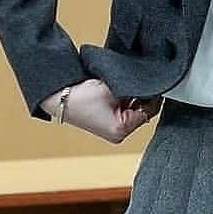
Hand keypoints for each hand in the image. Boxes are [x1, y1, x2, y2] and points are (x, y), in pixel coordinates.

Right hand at [44, 79, 162, 144]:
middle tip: (141, 79)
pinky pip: (124, 109)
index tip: (155, 80)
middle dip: (143, 95)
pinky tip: (120, 87)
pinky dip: (125, 98)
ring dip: (133, 96)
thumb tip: (150, 85)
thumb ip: (134, 89)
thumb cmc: (80, 95)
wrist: (57, 95)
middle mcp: (119, 134)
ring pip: (134, 109)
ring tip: (125, 83)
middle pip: (143, 111)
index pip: (149, 110)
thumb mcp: (113, 88)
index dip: (154, 94)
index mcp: (121, 130)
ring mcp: (113, 129)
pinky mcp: (108, 122)